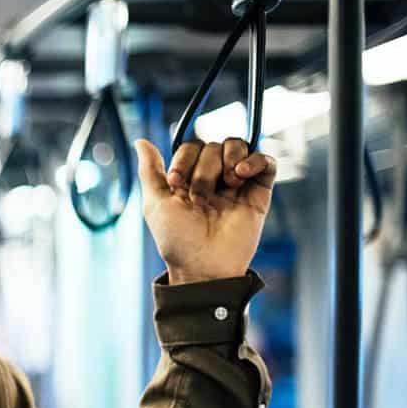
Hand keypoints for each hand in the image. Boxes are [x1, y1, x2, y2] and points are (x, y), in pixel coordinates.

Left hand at [135, 138, 277, 284]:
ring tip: (227, 184)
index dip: (184, 159)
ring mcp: (236, 184)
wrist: (205, 266)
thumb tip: (140, 141)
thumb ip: (150, 171)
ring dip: (228, 159)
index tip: (176, 183)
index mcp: (188, 179)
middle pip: (212, 146)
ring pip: (237, 146)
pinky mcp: (258, 192)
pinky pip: (265, 161)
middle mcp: (212, 178)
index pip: (190, 147)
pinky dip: (255, 160)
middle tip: (201, 198)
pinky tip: (241, 174)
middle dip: (204, 169)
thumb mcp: (155, 204)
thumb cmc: (177, 240)